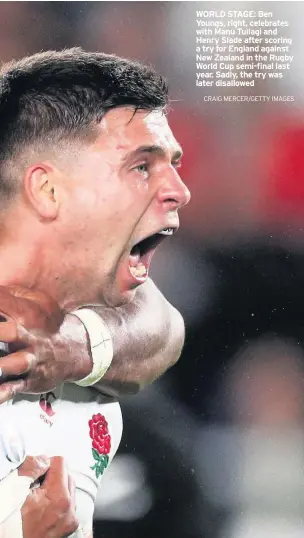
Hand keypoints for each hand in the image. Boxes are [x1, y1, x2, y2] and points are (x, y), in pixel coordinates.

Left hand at [0, 285, 88, 402]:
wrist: (76, 351)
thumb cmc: (46, 326)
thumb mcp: (37, 303)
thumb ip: (12, 295)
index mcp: (28, 314)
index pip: (3, 304)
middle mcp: (29, 337)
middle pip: (7, 333)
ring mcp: (31, 360)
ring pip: (14, 363)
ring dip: (1, 364)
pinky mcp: (31, 380)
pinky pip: (15, 388)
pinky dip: (2, 393)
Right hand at [21, 456, 78, 537]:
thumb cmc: (10, 523)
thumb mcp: (15, 489)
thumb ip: (32, 467)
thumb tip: (43, 459)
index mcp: (59, 497)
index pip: (60, 462)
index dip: (44, 466)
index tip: (33, 477)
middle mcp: (69, 510)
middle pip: (66, 476)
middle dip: (51, 477)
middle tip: (33, 489)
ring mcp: (69, 522)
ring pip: (68, 491)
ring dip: (55, 490)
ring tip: (36, 501)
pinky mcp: (67, 529)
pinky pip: (68, 506)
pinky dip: (57, 503)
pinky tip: (42, 511)